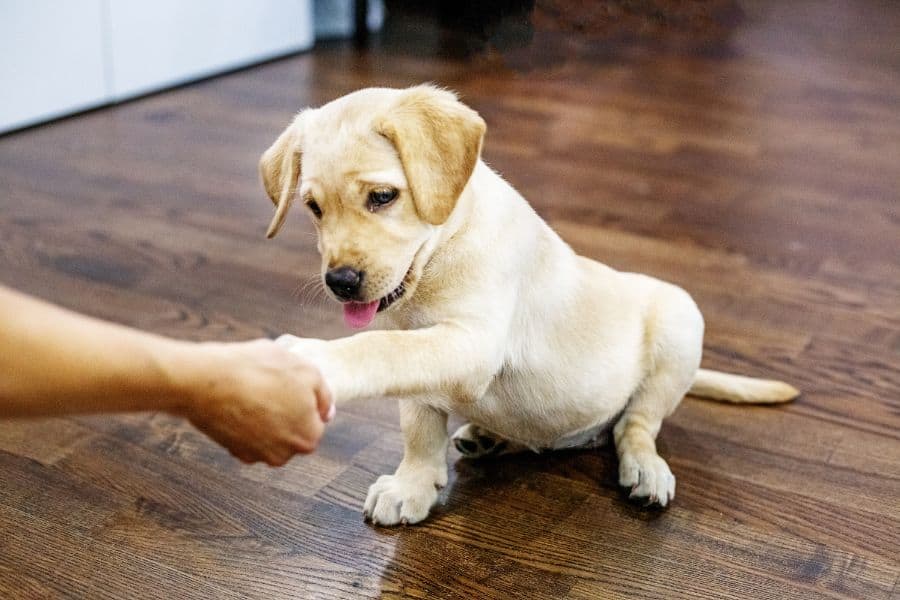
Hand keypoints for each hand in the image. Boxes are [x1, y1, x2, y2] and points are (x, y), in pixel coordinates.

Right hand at [176, 339, 333, 465]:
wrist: (206, 381)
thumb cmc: (259, 371)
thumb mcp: (306, 369)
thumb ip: (324, 394)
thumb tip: (327, 412)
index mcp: (308, 437)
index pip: (315, 420)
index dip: (304, 397)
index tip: (288, 383)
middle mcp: (284, 455)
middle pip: (292, 429)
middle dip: (285, 409)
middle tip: (270, 385)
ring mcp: (255, 455)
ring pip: (269, 432)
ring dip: (265, 415)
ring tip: (253, 389)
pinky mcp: (232, 450)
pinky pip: (246, 434)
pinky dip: (244, 420)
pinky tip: (238, 399)